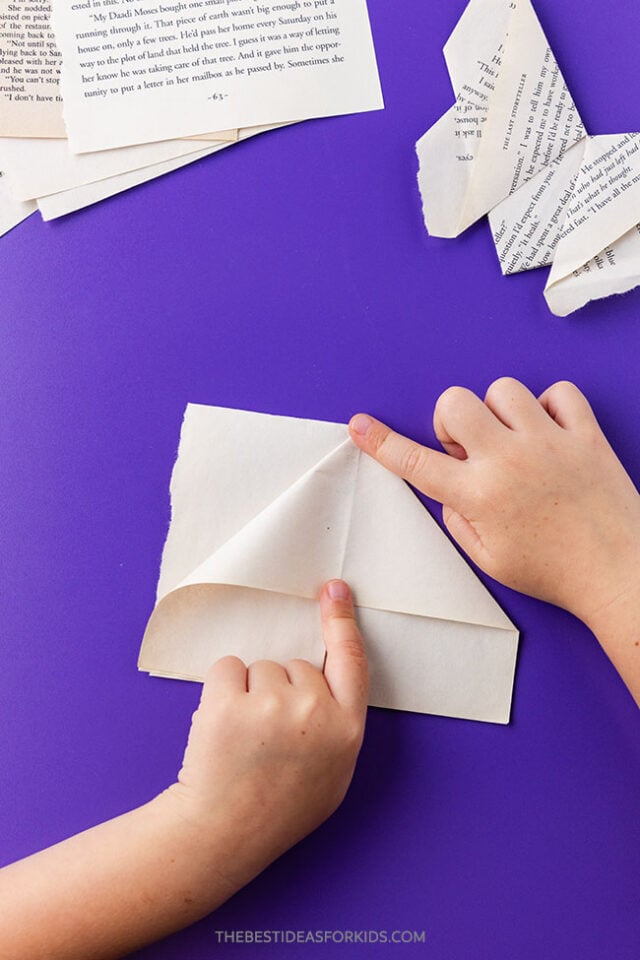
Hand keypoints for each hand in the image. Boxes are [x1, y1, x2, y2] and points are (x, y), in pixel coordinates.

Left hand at [0, 581, 367, 959]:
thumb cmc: (280, 806)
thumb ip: (337, 723)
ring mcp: (271, 706)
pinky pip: (227, 668)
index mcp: (346, 730)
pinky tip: (223, 726)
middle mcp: (314, 712)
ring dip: (249, 692)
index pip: (351, 661)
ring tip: (245, 739)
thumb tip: (320, 675)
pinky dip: (221, 689)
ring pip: (261, 667)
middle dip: (280, 689)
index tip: (334, 589)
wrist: (224, 834)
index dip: (342, 622)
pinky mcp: (229, 703)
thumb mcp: (333, 773)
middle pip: (296, 666)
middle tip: (268, 737)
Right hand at [349, 378, 639, 632]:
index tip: (361, 425)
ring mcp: (549, 442)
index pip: (415, 462)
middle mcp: (509, 460)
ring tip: (514, 440)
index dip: (381, 442)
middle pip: (455, 402)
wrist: (620, 574)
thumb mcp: (488, 558)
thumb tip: (450, 486)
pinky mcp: (586, 435)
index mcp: (479, 495)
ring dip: (499, 411)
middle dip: (451, 421)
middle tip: (470, 448)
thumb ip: (457, 518)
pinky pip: (560, 392)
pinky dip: (551, 406)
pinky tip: (551, 432)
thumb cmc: (556, 572)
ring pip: (503, 389)